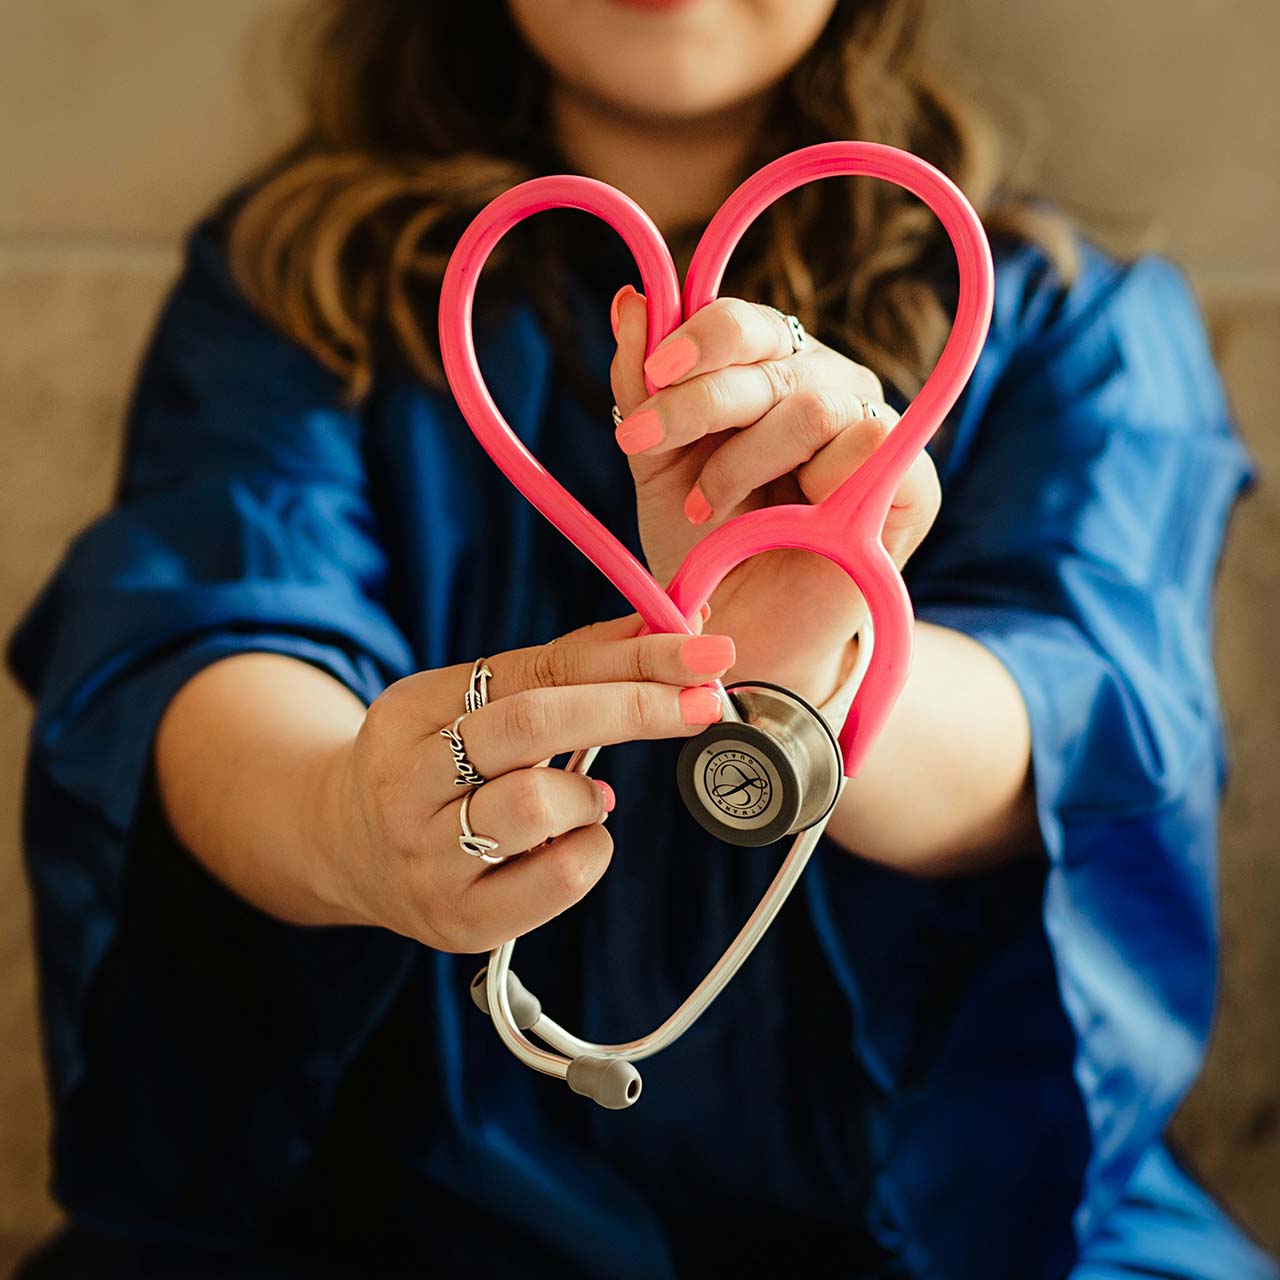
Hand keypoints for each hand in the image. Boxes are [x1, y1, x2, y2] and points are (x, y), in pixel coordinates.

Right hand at [321, 611, 734, 952]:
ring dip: (589, 795)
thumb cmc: (439, 766)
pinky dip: (591, 850)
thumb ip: (564, 669)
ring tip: (586, 798)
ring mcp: (426, 857)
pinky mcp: (459, 920)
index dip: (628, 656)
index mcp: (411, 710)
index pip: (535, 669)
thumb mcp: (474, 705)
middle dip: (634, 706)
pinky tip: (576, 841)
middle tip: (705, 701)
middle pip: (533, 723)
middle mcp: (407, 782)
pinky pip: (556, 880)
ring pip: (537, 804)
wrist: (347, 851)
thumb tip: (669, 629)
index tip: (702, 650)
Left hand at [610, 288, 940, 705]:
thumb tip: (631, 300)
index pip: (744, 323)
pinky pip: (869, 445)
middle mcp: (824, 385)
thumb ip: (642, 388)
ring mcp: (871, 427)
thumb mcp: (658, 466)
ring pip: (813, 404)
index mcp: (769, 371)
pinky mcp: (912, 481)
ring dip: (744, 460)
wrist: (743, 634)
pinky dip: (812, 484)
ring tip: (706, 509)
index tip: (650, 377)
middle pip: (771, 354)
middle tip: (643, 443)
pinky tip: (783, 522)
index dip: (698, 337)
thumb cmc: (706, 547)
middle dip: (697, 400)